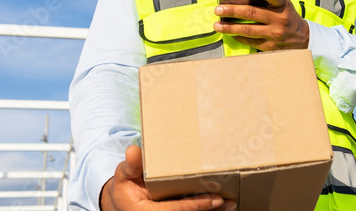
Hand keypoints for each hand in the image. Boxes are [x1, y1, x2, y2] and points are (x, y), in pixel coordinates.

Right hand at [100, 145, 236, 210]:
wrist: (123, 202)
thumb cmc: (125, 187)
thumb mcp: (123, 175)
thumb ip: (130, 165)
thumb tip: (133, 150)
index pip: (176, 210)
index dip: (197, 205)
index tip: (216, 199)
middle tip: (230, 203)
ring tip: (231, 205)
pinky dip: (204, 210)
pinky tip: (220, 207)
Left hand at [213, 0, 308, 50]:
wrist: (303, 38)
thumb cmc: (287, 16)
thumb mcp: (283, 4)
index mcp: (283, 4)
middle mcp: (280, 18)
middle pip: (253, 13)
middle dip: (232, 11)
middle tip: (218, 10)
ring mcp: (275, 33)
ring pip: (248, 30)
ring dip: (230, 27)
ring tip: (217, 25)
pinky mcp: (270, 45)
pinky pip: (250, 41)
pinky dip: (238, 36)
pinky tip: (229, 33)